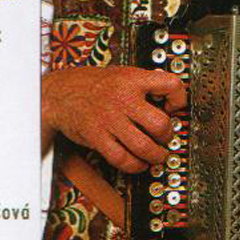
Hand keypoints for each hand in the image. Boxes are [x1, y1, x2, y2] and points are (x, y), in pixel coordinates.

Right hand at [42, 66, 186, 172]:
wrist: (60, 93)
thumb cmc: (93, 84)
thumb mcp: (122, 74)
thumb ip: (145, 83)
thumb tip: (171, 97)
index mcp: (133, 79)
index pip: (170, 85)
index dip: (180, 99)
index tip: (175, 107)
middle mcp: (123, 99)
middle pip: (160, 124)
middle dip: (168, 135)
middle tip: (165, 137)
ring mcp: (110, 120)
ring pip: (144, 146)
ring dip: (156, 156)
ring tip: (156, 155)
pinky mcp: (97, 137)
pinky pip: (123, 159)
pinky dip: (135, 165)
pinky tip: (138, 162)